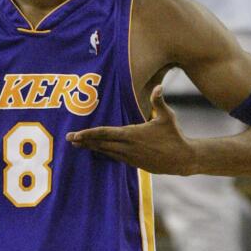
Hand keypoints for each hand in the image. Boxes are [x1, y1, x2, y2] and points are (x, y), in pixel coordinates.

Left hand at [66, 85, 196, 174]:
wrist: (183, 159)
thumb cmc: (174, 136)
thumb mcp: (167, 117)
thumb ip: (159, 101)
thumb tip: (159, 86)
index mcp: (132, 134)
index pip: (105, 133)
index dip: (89, 134)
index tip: (76, 134)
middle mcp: (128, 147)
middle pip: (101, 144)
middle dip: (84, 141)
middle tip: (68, 139)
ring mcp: (130, 157)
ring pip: (105, 152)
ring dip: (91, 147)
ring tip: (77, 144)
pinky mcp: (134, 163)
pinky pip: (114, 157)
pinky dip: (103, 153)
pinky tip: (95, 150)